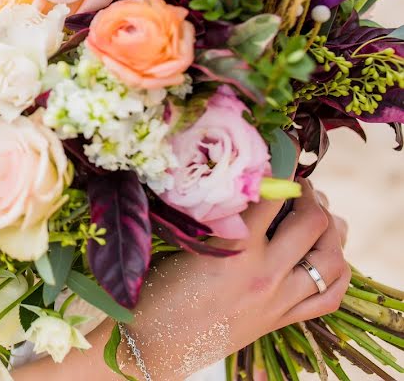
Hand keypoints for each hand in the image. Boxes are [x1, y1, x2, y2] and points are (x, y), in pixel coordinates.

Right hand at [115, 178, 349, 378]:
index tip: (279, 148)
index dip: (281, 163)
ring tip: (317, 216)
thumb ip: (215, 216)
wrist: (153, 342)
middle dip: (310, 194)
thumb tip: (240, 185)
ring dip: (331, 230)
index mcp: (234, 250)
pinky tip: (327, 256)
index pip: (273, 193)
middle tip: (297, 185)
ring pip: (331, 259)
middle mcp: (263, 274)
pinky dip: (337, 272)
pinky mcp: (280, 320)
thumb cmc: (155, 289)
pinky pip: (329, 296)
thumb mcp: (182, 243)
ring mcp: (277, 300)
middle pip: (313, 221)